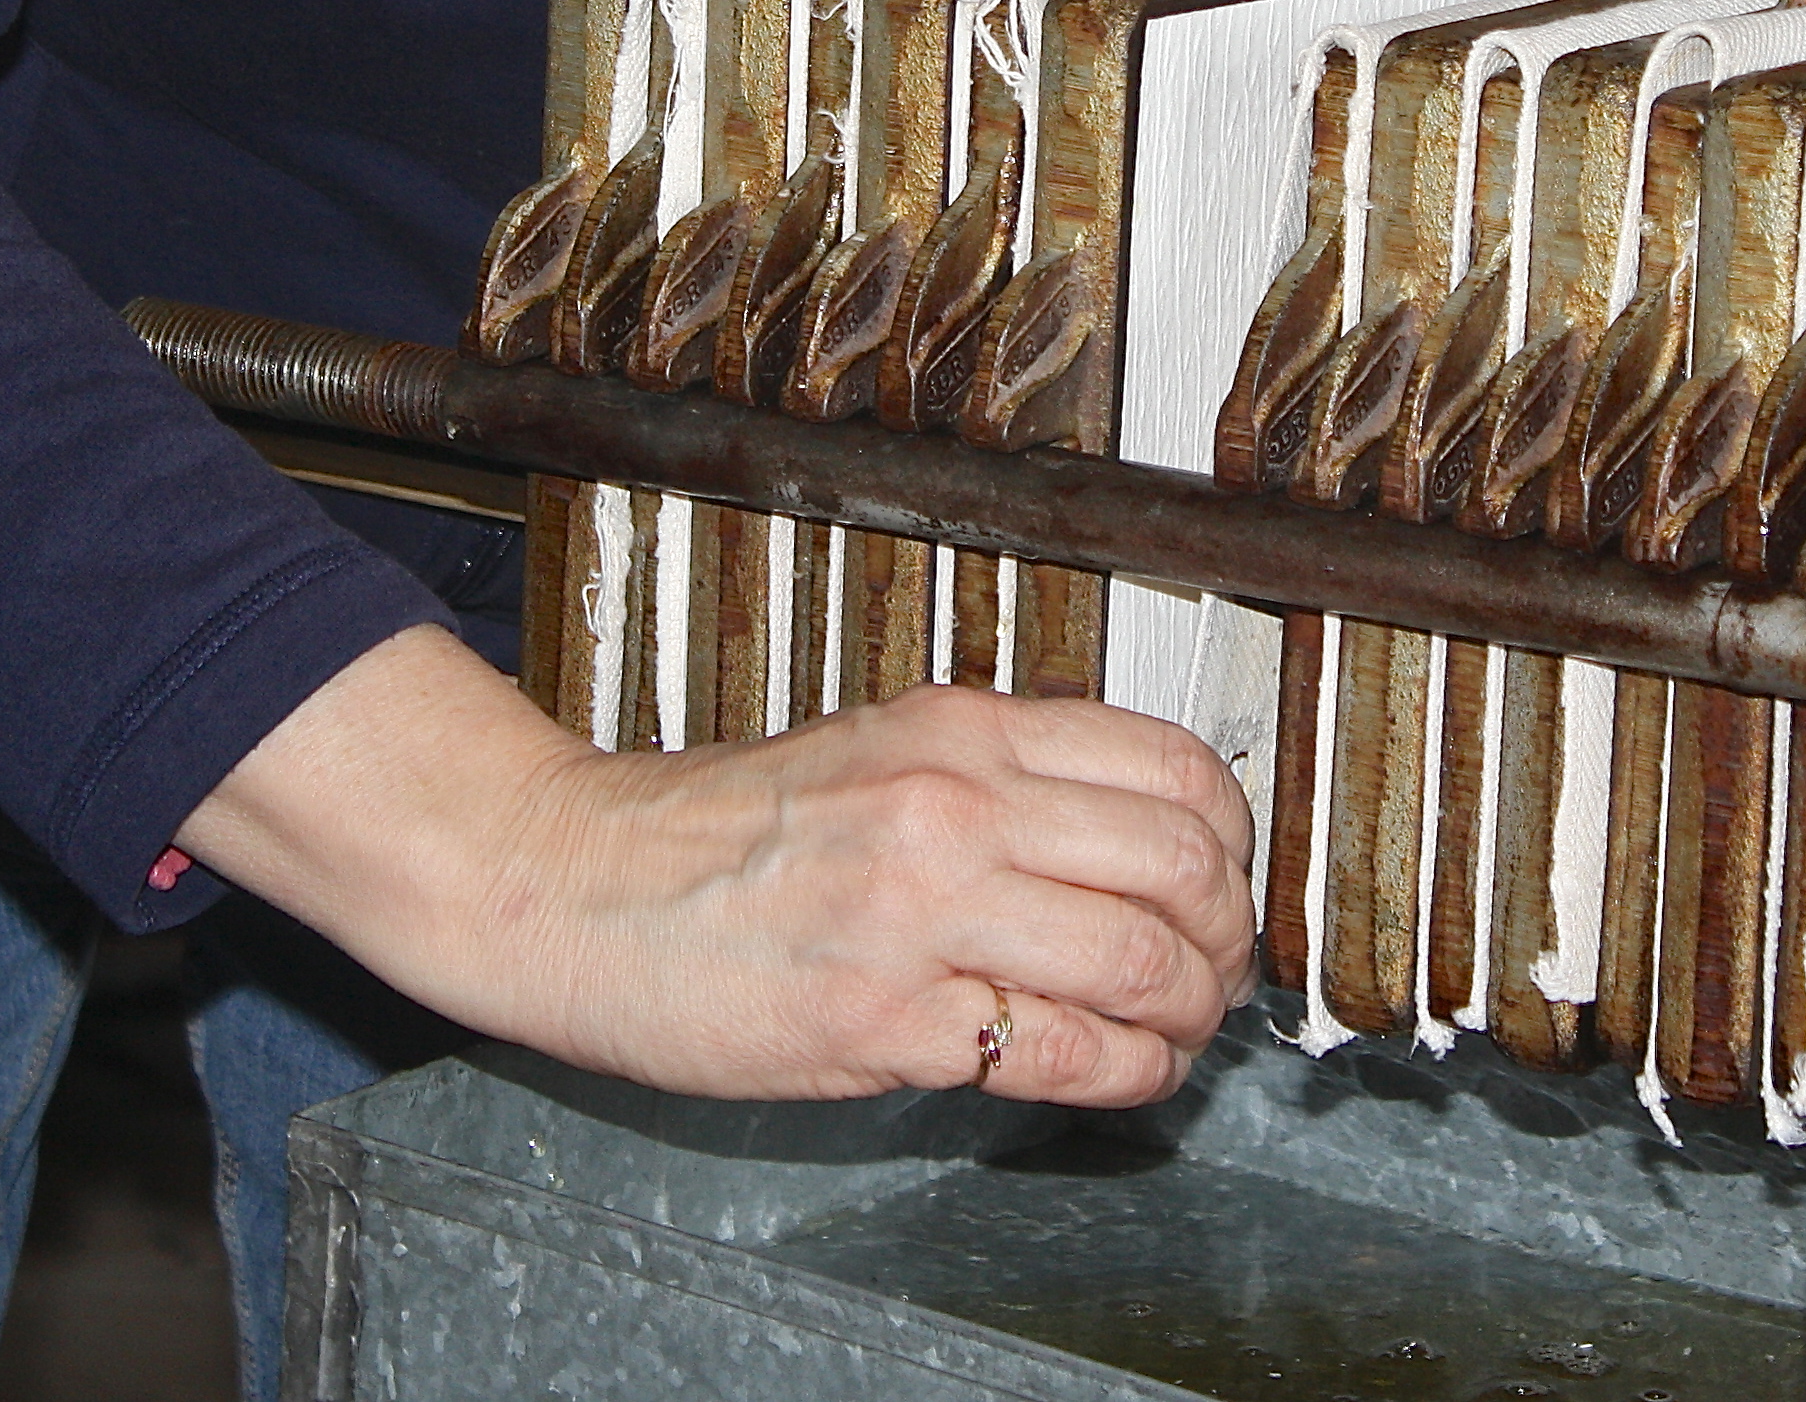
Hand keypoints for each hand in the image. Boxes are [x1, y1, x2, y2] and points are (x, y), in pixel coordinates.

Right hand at [178, 626, 1257, 1106]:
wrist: (574, 883)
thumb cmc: (715, 833)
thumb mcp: (878, 751)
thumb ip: (1002, 781)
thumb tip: (1136, 839)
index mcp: (958, 730)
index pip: (1172, 764)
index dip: (1231, 837)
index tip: (1225, 879)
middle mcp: (955, 804)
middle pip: (1183, 866)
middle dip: (1227, 937)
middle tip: (1215, 972)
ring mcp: (921, 912)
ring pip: (1145, 960)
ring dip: (1190, 1014)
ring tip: (1177, 1033)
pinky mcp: (885, 1018)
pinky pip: (1064, 1054)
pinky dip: (1127, 1075)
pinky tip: (1121, 1075)